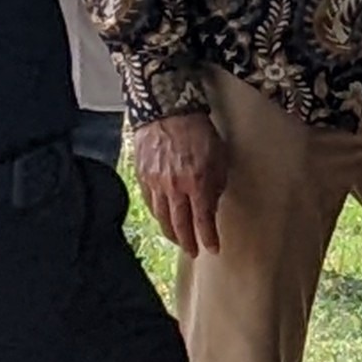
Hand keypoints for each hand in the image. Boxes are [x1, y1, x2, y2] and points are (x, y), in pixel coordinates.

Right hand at [132, 112, 228, 255]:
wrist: (167, 109)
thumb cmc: (198, 130)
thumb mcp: (219, 156)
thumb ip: (216, 183)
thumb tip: (212, 204)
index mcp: (197, 182)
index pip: (202, 220)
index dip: (208, 237)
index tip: (213, 249)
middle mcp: (174, 187)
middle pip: (179, 224)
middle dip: (187, 242)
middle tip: (193, 252)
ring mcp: (155, 183)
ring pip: (162, 217)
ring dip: (171, 232)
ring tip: (178, 240)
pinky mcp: (142, 176)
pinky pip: (150, 203)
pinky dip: (157, 214)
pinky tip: (162, 218)